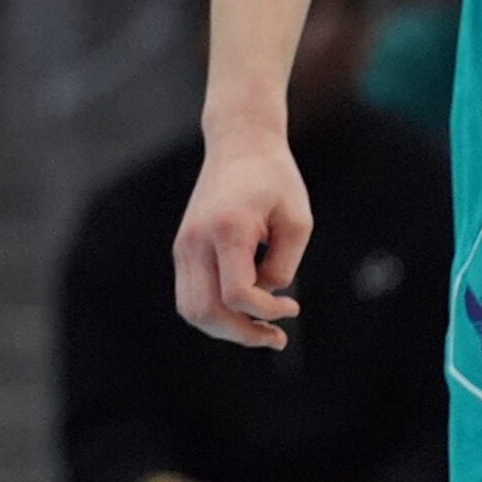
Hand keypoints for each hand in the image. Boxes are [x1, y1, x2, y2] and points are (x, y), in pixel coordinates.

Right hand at [174, 129, 311, 347]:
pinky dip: (214, 313)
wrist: (239, 145)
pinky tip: (242, 311)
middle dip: (242, 334)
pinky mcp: (183, 248)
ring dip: (225, 329)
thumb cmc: (275, 180)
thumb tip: (264, 296)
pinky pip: (190, 296)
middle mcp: (196, 240)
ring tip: (258, 329)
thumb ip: (283, 265)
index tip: (293, 305)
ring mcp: (184, 245)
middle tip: (275, 336)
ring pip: (191, 310)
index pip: (237, 293)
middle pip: (205, 311)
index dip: (267, 312)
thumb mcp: (297, 221)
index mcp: (227, 229)